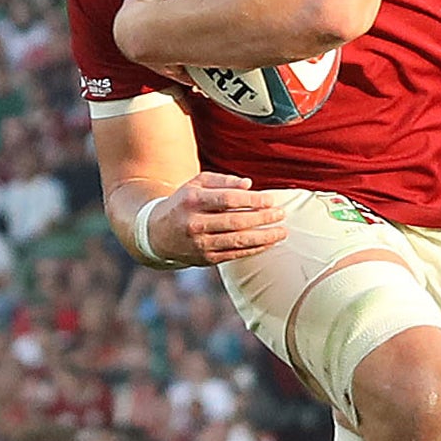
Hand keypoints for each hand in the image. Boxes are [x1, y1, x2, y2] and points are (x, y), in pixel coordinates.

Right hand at [143, 172, 287, 267]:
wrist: (158, 234)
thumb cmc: (184, 202)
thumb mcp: (196, 184)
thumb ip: (223, 181)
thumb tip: (249, 185)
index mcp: (192, 200)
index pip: (228, 200)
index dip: (252, 200)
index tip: (270, 199)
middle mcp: (194, 223)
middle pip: (236, 221)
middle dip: (262, 218)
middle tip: (281, 214)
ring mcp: (200, 244)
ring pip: (238, 241)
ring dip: (264, 237)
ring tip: (282, 232)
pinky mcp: (205, 259)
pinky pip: (235, 254)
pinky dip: (254, 249)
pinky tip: (269, 243)